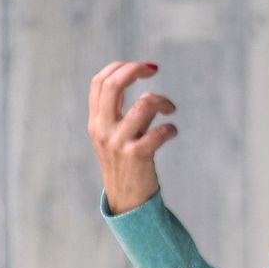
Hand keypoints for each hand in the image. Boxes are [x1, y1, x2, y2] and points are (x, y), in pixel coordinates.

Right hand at [88, 61, 177, 213]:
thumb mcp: (113, 134)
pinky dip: (170, 128)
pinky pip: (159, 132)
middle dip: (135, 70)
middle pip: (113, 85)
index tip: (142, 68)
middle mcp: (103, 129)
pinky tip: (171, 132)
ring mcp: (119, 143)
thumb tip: (132, 76)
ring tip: (170, 109)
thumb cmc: (125, 162)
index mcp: (96, 121)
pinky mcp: (138, 156)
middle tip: (153, 69)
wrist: (127, 200)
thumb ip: (117, 110)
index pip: (99, 82)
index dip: (120, 67)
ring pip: (144, 104)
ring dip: (163, 101)